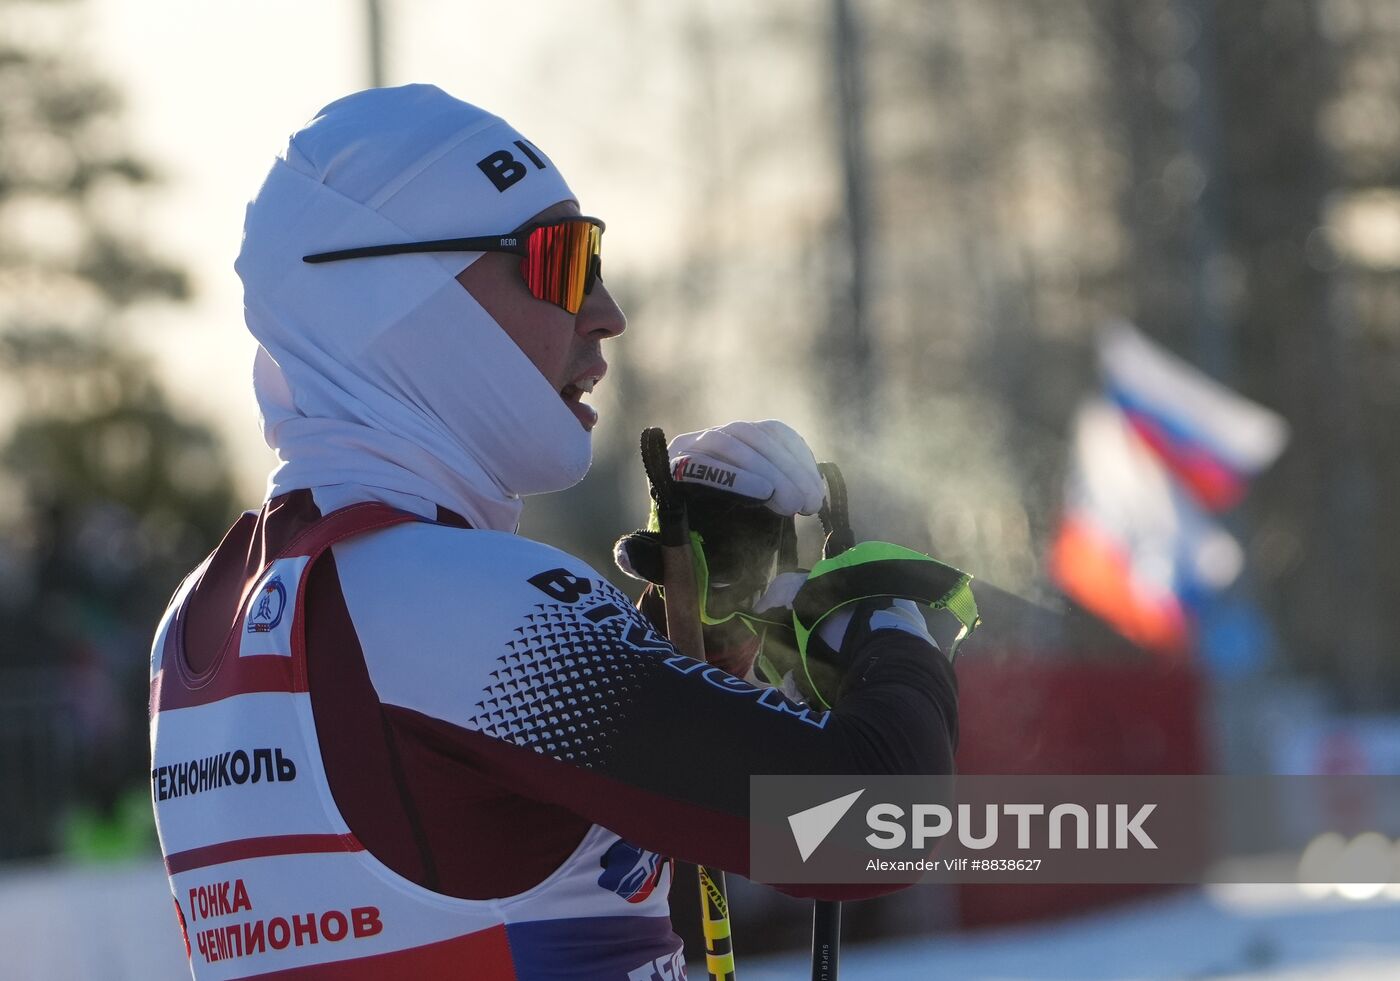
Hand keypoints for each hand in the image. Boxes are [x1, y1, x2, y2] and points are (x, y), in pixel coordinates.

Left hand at [616, 420, 823, 619]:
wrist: (715, 535)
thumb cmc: (690, 551)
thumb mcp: (669, 562)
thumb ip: (649, 561)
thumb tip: (626, 554)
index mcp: (670, 474)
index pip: (696, 463)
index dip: (733, 477)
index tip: (766, 497)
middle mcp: (695, 446)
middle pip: (732, 443)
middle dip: (771, 471)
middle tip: (798, 505)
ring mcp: (727, 436)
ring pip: (758, 435)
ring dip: (791, 466)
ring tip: (811, 501)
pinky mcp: (755, 435)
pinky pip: (779, 434)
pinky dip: (800, 456)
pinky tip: (813, 484)